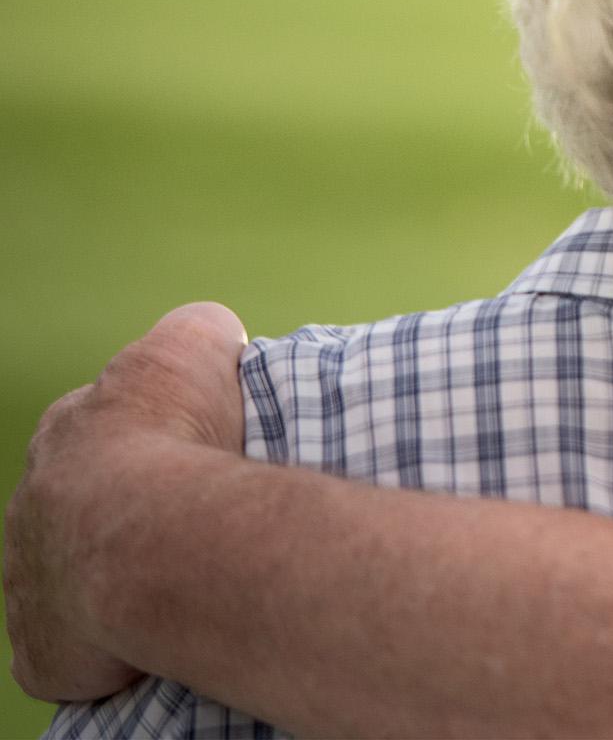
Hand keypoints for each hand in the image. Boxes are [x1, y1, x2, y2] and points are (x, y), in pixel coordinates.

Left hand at [6, 302, 247, 701]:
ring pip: (69, 581)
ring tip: (178, 581)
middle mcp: (31, 509)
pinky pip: (70, 651)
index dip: (144, 441)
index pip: (97, 431)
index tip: (188, 453)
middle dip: (121, 513)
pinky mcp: (43, 653)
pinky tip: (148, 640)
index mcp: (66, 435)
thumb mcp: (198, 344)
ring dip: (113, 581)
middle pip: (76, 508)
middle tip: (185, 523)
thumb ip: (197, 331)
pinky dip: (105, 650)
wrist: (152, 542)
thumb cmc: (179, 440)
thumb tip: (213, 336)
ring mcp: (29, 585)